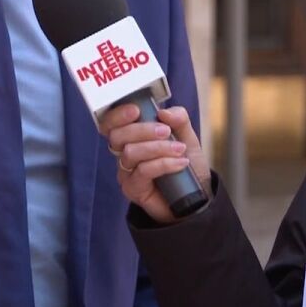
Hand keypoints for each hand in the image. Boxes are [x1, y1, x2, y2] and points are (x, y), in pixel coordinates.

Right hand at [100, 104, 211, 223]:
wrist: (195, 197)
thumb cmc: (185, 163)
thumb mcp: (187, 137)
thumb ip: (179, 120)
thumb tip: (163, 112)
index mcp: (132, 137)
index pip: (111, 123)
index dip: (117, 115)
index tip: (136, 110)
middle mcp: (124, 153)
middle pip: (117, 136)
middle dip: (143, 130)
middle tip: (166, 131)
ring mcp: (126, 172)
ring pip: (130, 152)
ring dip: (158, 147)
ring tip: (180, 149)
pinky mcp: (132, 189)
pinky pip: (143, 171)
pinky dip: (164, 163)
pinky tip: (181, 163)